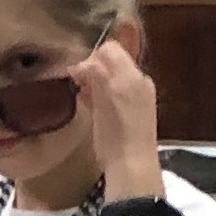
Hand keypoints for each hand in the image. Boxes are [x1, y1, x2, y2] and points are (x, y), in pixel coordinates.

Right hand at [75, 33, 162, 193]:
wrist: (131, 166)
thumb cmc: (115, 133)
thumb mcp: (102, 95)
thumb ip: (94, 72)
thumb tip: (82, 64)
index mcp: (133, 75)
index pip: (110, 49)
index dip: (90, 57)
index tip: (75, 74)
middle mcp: (140, 82)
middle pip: (113, 62)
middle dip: (93, 69)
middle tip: (76, 83)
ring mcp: (140, 98)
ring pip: (114, 79)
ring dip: (96, 83)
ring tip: (82, 95)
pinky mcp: (136, 114)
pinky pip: (117, 94)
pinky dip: (103, 95)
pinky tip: (92, 107)